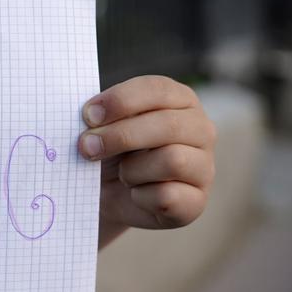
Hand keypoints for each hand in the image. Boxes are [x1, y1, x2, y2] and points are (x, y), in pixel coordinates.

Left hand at [78, 76, 215, 247]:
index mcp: (180, 100)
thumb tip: (91, 116)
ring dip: (132, 170)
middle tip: (86, 147)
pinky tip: (135, 194)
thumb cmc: (110, 151)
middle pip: (168, 125)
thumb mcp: (104, 126)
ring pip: (172, 160)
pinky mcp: (197, 201)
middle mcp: (201, 129)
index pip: (158, 89)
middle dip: (120, 136)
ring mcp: (204, 166)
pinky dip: (141, 197)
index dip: (121, 101)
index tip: (88, 115)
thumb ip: (103, 115)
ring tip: (123, 174)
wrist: (108, 195)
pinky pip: (167, 196)